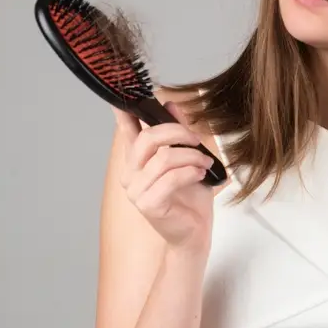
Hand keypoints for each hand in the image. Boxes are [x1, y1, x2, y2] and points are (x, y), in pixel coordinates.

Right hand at [112, 101, 216, 252]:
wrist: (194, 232)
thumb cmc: (190, 198)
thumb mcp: (188, 159)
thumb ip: (177, 133)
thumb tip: (170, 105)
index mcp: (137, 161)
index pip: (126, 131)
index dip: (123, 112)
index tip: (122, 95)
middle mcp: (131, 174)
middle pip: (148, 139)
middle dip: (177, 132)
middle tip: (196, 138)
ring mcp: (136, 191)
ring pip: (164, 158)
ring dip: (191, 156)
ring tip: (205, 162)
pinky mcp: (148, 205)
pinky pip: (170, 178)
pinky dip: (190, 172)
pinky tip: (200, 174)